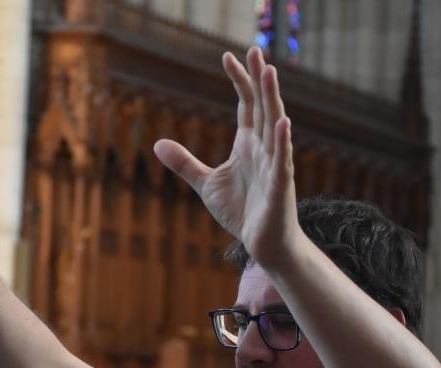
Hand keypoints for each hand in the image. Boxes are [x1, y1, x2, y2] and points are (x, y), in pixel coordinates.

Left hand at [153, 47, 297, 268]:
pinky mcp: (280, 185)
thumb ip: (185, 163)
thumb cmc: (242, 212)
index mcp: (249, 145)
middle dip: (259, 79)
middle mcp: (264, 148)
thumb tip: (157, 143)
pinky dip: (283, 141)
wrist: (264, 244)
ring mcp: (274, 165)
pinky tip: (283, 121)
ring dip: (272, 99)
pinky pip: (282, 160)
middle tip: (255, 50)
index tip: (227, 57)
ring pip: (275, 125)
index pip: (247, 105)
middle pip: (263, 106)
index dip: (239, 81)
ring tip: (270, 72)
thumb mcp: (206, 184)